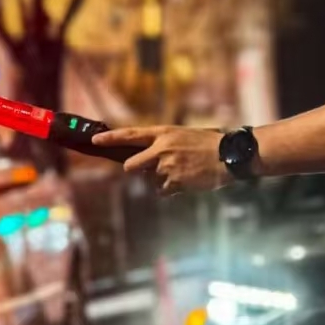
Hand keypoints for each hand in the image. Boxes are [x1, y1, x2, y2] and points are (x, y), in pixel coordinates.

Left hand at [91, 126, 229, 194]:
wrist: (229, 155)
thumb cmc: (210, 143)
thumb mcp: (184, 135)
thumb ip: (165, 144)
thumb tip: (150, 158)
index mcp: (163, 133)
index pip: (131, 135)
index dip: (111, 138)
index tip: (95, 141)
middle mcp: (161, 149)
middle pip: (131, 165)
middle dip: (137, 169)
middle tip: (153, 167)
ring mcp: (166, 167)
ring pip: (152, 180)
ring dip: (164, 179)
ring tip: (185, 171)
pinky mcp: (174, 182)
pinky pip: (164, 190)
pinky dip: (173, 188)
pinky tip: (188, 180)